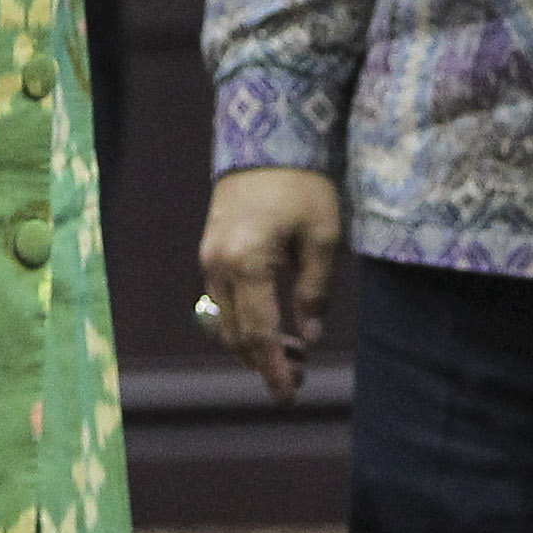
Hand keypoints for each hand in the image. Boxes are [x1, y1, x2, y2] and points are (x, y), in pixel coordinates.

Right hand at [196, 166, 341, 402]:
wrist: (267, 137)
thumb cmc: (303, 185)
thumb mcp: (324, 238)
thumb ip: (316, 292)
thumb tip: (310, 336)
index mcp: (248, 264)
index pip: (259, 333)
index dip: (274, 368)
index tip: (289, 395)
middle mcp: (218, 266)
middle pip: (235, 335)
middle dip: (264, 361)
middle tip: (299, 373)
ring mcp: (208, 257)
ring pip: (223, 321)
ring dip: (252, 342)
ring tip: (290, 349)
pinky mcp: (208, 248)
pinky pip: (220, 300)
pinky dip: (242, 319)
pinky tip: (271, 320)